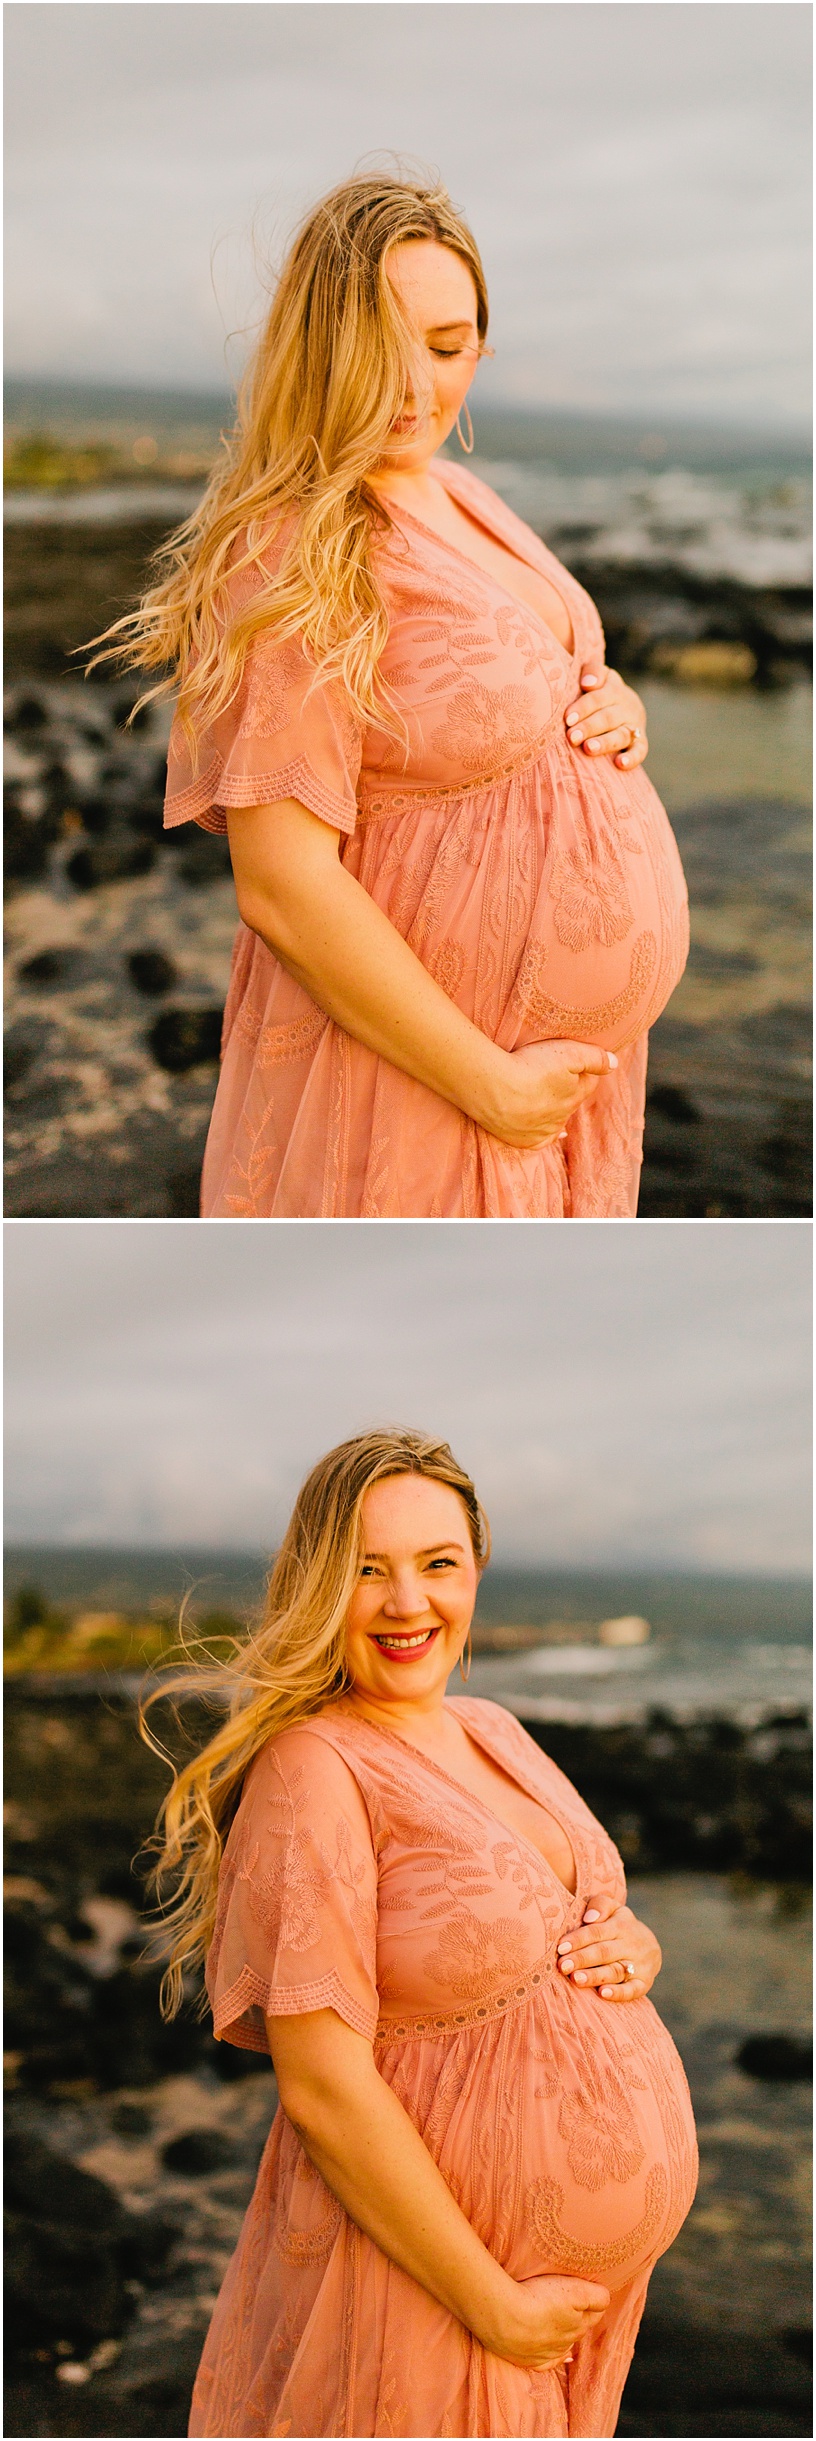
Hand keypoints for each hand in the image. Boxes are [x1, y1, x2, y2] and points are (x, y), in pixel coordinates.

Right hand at [486, 1039, 618, 1149]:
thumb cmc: (530, 1066)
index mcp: (576, 1096)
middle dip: (567, 1088)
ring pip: (557, 1120)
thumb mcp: (569, 1052)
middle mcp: (562, 1117)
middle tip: (550, 1071)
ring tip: (546, 1096)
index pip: (589, 1081)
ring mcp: (541, 1131)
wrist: (491, 1087)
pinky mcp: (521, 1140)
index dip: (583, 1068)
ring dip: (554, 1109)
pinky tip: (555, 1134)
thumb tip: (615, 1064)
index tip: (571, 1058)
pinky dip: (548, 1136)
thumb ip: (595, 1058)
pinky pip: (541, 1142)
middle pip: (572, 1101)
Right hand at [488, 2270, 609, 2369]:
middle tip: (569, 2302)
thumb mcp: (575, 2289)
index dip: (591, 2300)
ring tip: (560, 2322)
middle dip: (578, 2317)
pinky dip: (557, 2359)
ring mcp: (546, 2353)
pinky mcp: (526, 2360)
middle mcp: (566, 2342)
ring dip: (565, 2335)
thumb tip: (606, 2301)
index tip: (586, 2292)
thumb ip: (596, 2296)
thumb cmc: (537, 2298)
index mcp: (578, 2324)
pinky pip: (548, 2364)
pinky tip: (564, 2357)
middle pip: (579, 2328)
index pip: (595, 2312)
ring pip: (564, 2345)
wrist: (502, 2316)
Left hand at [556, 1895, 661, 2000]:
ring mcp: (638, 1965)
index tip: (560, 1947)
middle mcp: (630, 1945)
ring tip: (576, 1979)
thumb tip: (589, 1917)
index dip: (578, 1939)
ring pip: (615, 1971)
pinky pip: (632, 1990)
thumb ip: (600, 1905)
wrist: (651, 1947)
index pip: (597, 1932)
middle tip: (562, 1965)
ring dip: (595, 1976)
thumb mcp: (614, 1909)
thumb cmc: (621, 1926)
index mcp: (620, 1925)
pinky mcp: (644, 1983)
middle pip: (603, 1952)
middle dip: (582, 1959)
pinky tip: (603, 1994)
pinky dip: (619, 1993)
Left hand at [564, 663, 647, 769]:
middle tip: (572, 737)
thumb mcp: (599, 675)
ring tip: (589, 749)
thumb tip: (587, 683)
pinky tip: (620, 764)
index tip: (568, 719)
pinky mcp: (641, 743)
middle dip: (589, 727)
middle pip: (607, 717)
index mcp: (613, 689)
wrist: (627, 704)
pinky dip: (632, 758)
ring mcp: (634, 726)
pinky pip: (640, 751)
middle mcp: (626, 707)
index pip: (597, 697)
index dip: (583, 707)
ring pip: (621, 735)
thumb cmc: (601, 691)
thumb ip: (593, 671)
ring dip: (605, 743)